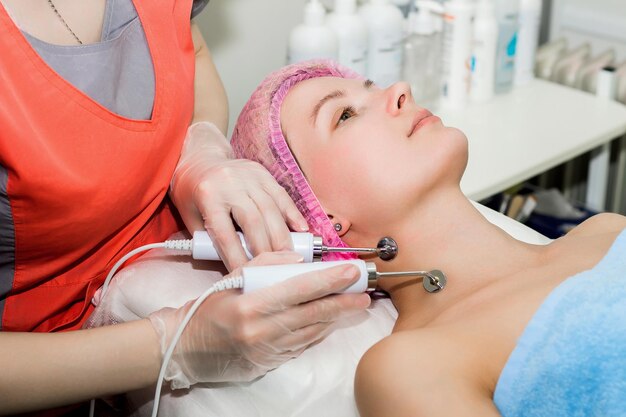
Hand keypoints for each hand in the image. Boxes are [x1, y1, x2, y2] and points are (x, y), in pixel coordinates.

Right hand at [148, 252, 370, 387]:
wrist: (186, 348)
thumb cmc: (207, 309)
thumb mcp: (230, 278)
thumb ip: (264, 265)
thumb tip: (299, 260)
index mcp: (251, 305)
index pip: (300, 289)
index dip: (329, 280)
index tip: (350, 272)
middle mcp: (261, 331)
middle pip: (313, 313)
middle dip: (343, 302)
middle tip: (364, 292)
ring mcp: (266, 351)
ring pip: (311, 331)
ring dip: (335, 317)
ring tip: (354, 305)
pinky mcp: (268, 364)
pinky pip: (300, 346)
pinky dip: (317, 332)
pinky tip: (328, 321)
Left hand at [170, 122, 308, 270]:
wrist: (200, 158)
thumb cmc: (192, 193)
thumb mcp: (190, 216)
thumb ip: (209, 239)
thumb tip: (235, 264)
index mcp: (208, 195)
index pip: (224, 233)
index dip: (236, 256)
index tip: (245, 274)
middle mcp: (230, 183)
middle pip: (253, 221)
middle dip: (265, 249)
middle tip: (273, 268)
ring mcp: (249, 176)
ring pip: (271, 209)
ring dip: (282, 236)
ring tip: (288, 256)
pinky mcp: (263, 174)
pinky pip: (281, 195)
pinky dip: (293, 214)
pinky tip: (302, 229)